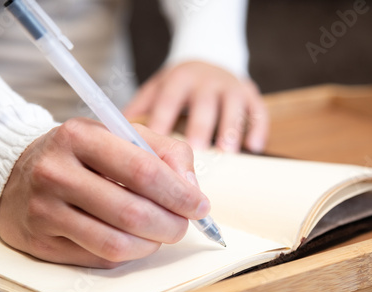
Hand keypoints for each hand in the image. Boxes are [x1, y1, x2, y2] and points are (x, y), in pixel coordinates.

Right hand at [0, 118, 209, 267]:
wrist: (20, 171)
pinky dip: (128, 254)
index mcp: (81, 136)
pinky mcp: (40, 240)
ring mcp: (44, 209)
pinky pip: (99, 258)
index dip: (180, 194)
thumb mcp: (123, 135)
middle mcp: (57, 172)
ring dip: (152, 244)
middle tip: (183, 225)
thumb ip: (166, 152)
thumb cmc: (84, 154)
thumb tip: (191, 188)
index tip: (200, 205)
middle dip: (172, 225)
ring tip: (160, 233)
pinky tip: (132, 240)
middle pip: (133, 213)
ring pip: (116, 243)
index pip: (144, 170)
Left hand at [124, 61, 268, 152]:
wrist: (210, 60)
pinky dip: (258, 128)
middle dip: (199, 126)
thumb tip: (112, 138)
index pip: (169, 99)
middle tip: (195, 150)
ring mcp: (231, 86)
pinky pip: (258, 110)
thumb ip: (138, 110)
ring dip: (230, 129)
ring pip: (233, 106)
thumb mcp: (156, 89)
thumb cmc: (179, 86)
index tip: (158, 144)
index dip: (164, 120)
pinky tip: (253, 147)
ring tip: (227, 151)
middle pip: (203, 103)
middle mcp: (206, 81)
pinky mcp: (251, 94)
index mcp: (179, 79)